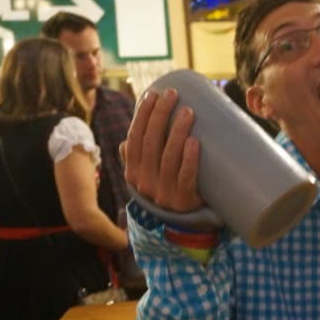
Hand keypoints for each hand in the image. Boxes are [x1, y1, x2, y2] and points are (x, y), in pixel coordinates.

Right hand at [122, 89, 203, 212]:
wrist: (181, 224)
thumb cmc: (165, 190)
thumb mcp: (146, 177)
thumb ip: (136, 160)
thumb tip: (125, 142)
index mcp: (133, 172)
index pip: (135, 138)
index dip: (143, 115)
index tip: (154, 95)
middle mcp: (145, 182)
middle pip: (151, 143)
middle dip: (161, 115)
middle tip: (174, 95)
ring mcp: (164, 192)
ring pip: (169, 157)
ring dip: (177, 131)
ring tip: (188, 112)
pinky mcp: (184, 200)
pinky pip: (186, 176)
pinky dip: (190, 158)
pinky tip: (194, 141)